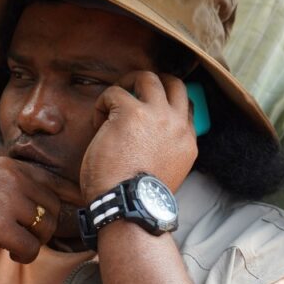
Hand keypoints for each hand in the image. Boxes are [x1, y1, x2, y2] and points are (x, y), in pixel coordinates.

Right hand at [0, 157, 80, 262]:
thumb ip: (13, 183)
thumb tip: (53, 198)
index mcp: (8, 165)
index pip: (52, 182)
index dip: (59, 203)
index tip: (57, 218)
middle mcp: (11, 178)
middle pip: (52, 206)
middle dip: (43, 226)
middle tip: (24, 235)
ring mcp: (6, 201)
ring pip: (45, 227)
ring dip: (35, 241)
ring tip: (15, 244)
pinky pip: (31, 247)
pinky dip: (25, 256)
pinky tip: (10, 254)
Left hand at [79, 71, 196, 200]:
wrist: (129, 207)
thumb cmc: (138, 198)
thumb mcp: (167, 174)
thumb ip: (164, 151)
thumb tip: (147, 141)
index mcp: (187, 142)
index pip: (186, 107)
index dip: (167, 103)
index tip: (149, 110)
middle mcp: (177, 124)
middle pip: (174, 83)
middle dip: (153, 82)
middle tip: (133, 91)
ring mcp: (156, 115)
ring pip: (148, 77)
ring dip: (128, 83)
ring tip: (113, 101)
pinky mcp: (130, 112)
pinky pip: (114, 92)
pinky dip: (102, 103)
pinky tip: (97, 123)